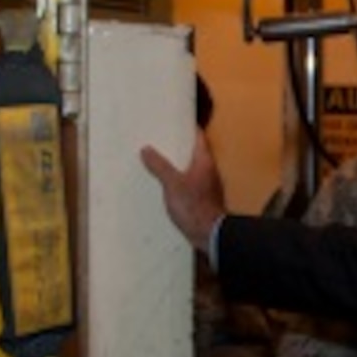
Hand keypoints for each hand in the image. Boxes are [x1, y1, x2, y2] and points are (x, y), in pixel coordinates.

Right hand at [139, 132, 225, 251]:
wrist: (209, 234)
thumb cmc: (194, 206)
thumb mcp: (172, 183)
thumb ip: (160, 166)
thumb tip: (147, 150)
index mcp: (205, 162)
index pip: (199, 138)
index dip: (190, 128)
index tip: (178, 121)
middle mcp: (209, 171)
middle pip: (195, 153)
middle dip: (181, 147)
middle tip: (163, 140)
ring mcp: (208, 186)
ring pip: (193, 169)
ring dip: (179, 165)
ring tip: (161, 161)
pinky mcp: (203, 200)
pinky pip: (190, 184)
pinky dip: (180, 181)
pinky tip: (167, 185)